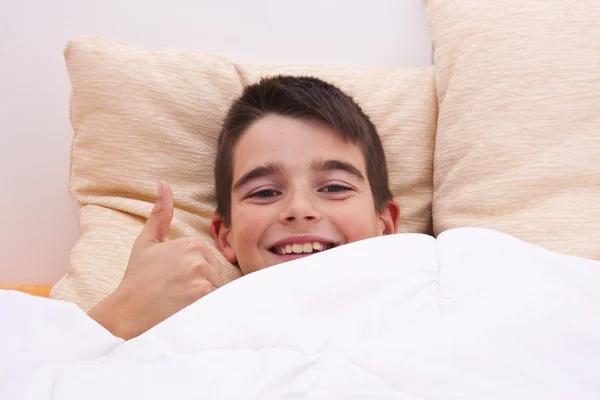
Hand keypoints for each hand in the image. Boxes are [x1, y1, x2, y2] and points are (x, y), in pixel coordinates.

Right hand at [88, 180, 223, 339]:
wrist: (126, 312)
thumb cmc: (137, 279)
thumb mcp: (146, 243)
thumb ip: (159, 214)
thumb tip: (163, 183)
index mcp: (191, 243)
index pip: (207, 261)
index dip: (193, 274)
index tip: (175, 281)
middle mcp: (198, 258)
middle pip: (214, 275)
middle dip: (200, 285)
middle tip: (176, 293)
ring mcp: (202, 278)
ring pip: (216, 290)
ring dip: (203, 299)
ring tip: (180, 302)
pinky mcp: (203, 298)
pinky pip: (216, 303)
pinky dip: (205, 308)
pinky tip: (186, 310)